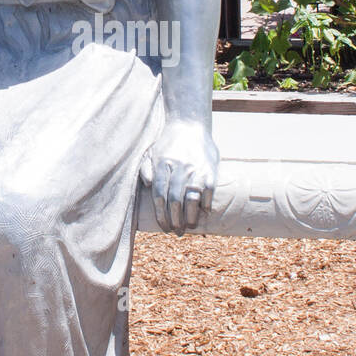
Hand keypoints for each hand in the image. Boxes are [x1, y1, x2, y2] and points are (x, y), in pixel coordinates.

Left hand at [140, 118, 218, 234]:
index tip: (164, 227)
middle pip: (175, 200)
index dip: (161, 215)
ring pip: (192, 198)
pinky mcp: (210, 168)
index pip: (159, 196)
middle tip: (176, 231)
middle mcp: (179, 168)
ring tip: (189, 226)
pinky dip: (206, 203)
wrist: (190, 124)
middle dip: (175, 220)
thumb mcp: (151, 152)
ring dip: (191, 216)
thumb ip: (146, 169)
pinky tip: (204, 211)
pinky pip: (208, 190)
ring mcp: (195, 168)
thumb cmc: (168, 143)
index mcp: (162, 165)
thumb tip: (147, 184)